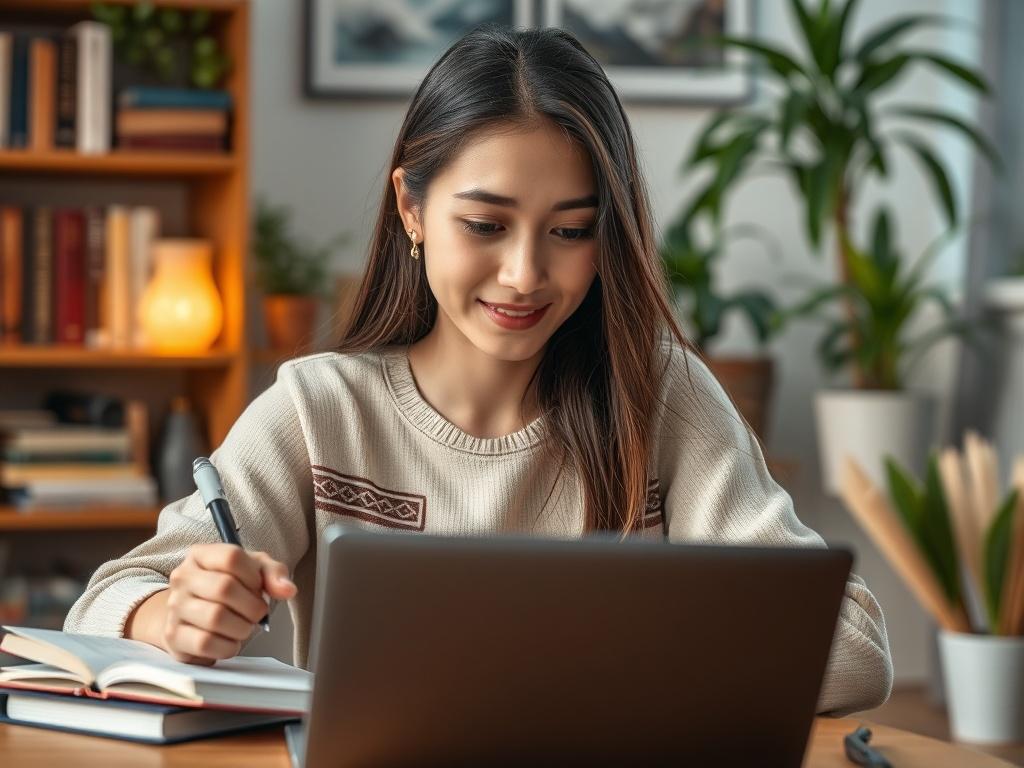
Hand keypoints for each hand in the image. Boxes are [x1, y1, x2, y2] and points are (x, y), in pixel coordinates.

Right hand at [161, 543, 296, 663]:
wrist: (192, 616)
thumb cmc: (227, 589)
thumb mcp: (254, 571)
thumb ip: (274, 574)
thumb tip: (287, 590)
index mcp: (201, 555)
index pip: (231, 557)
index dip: (254, 576)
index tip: (258, 587)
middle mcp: (182, 578)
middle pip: (224, 587)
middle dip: (252, 606)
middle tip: (257, 613)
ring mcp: (175, 607)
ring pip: (215, 617)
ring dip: (242, 628)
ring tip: (244, 627)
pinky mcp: (173, 636)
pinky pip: (205, 643)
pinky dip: (227, 646)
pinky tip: (230, 641)